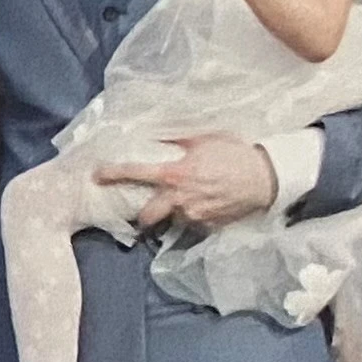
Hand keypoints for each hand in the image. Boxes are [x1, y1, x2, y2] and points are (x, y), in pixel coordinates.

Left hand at [94, 132, 277, 230]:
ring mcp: (193, 216)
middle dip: (142, 215)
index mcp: (175, 174)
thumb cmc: (235, 153)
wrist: (266, 177)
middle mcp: (179, 199)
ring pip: (171, 220)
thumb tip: (157, 134)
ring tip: (185, 202)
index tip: (96, 175)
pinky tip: (204, 205)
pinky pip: (191, 224)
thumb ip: (178, 140)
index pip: (135, 173)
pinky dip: (192, 216)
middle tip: (144, 208)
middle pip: (146, 216)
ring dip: (172, 213)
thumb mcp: (205, 138)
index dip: (112, 173)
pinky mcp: (207, 227)